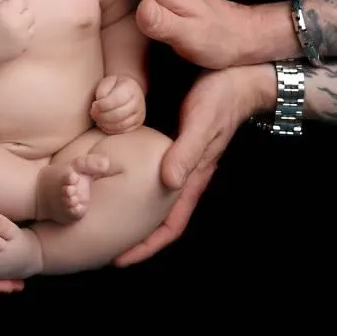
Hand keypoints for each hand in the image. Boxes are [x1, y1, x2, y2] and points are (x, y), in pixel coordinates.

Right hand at [0, 0, 35, 65]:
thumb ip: (2, 1)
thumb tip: (13, 1)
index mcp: (8, 10)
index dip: (14, 2)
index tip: (8, 6)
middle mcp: (18, 23)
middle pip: (30, 11)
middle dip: (22, 12)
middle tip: (12, 16)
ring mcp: (23, 37)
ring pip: (32, 25)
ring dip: (25, 24)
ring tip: (13, 27)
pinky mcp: (24, 48)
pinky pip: (30, 37)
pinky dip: (24, 36)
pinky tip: (13, 36)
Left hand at [91, 74, 145, 132]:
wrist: (128, 90)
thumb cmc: (114, 86)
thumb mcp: (107, 82)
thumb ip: (102, 91)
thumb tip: (98, 106)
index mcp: (131, 87)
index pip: (116, 100)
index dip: (102, 105)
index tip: (93, 105)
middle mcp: (138, 101)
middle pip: (119, 114)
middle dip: (102, 116)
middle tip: (93, 114)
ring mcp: (140, 113)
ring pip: (121, 125)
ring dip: (105, 124)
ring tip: (97, 119)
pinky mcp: (138, 123)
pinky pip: (123, 131)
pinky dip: (111, 130)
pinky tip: (103, 125)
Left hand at [114, 63, 274, 266]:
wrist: (237, 76)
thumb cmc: (221, 98)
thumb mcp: (203, 123)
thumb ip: (188, 151)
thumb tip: (168, 182)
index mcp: (193, 177)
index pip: (171, 225)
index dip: (147, 246)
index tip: (119, 260)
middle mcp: (184, 172)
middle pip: (157, 216)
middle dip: (134, 234)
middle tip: (100, 243)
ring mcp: (178, 158)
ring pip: (151, 195)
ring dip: (130, 209)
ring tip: (99, 214)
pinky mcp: (171, 140)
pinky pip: (149, 169)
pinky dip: (131, 179)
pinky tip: (113, 174)